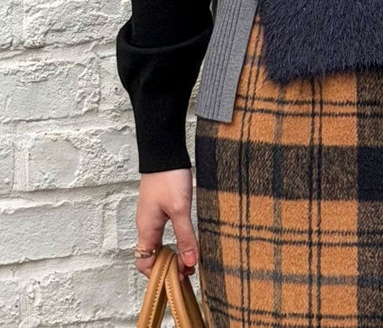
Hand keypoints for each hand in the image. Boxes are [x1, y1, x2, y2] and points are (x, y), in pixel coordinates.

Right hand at [134, 168, 198, 282]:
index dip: (160, 275)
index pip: (145, 264)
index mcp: (146, 230)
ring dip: (173, 253)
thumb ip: (185, 236)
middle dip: (169, 266)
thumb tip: (189, 262)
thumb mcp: (180, 209)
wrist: (164, 152)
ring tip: (191, 256)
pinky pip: (163, 232)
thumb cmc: (168, 178)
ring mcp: (151, 217)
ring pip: (158, 244)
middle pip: (152, 256)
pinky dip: (174, 240)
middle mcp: (146, 226)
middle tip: (191, 268)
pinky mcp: (159, 208)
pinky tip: (186, 238)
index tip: (181, 276)